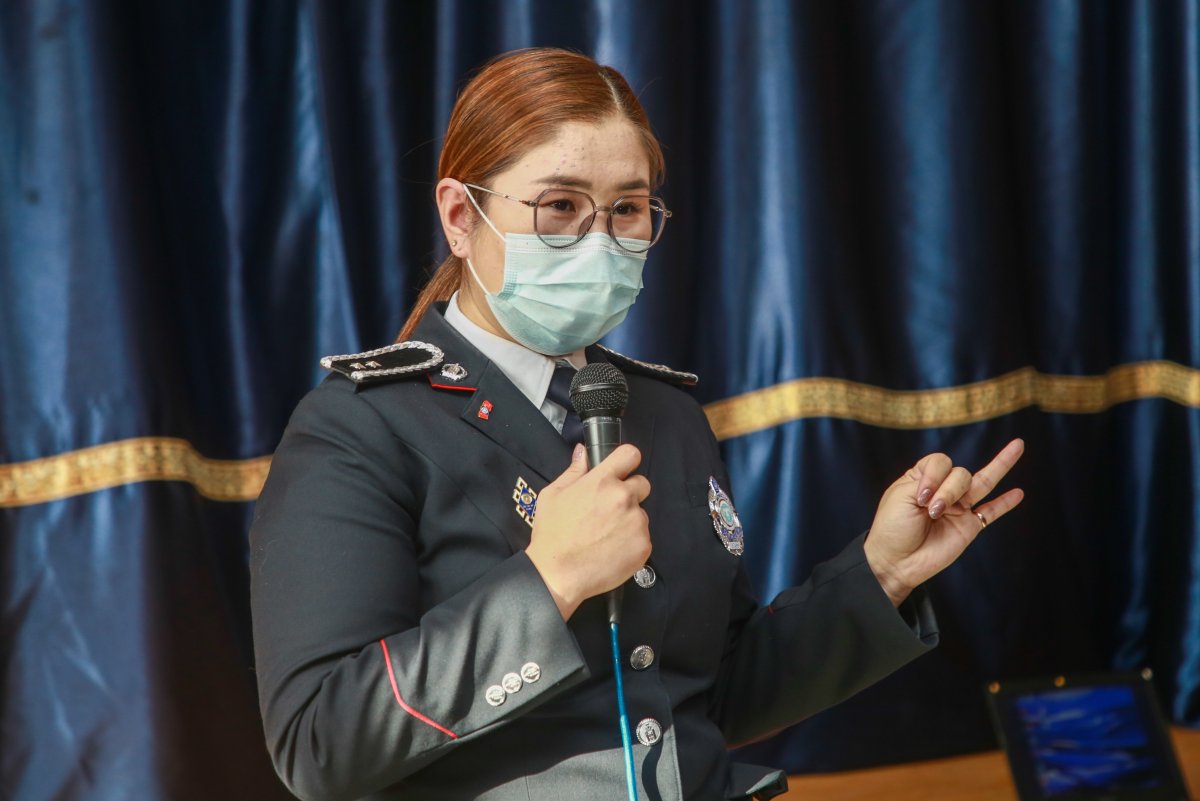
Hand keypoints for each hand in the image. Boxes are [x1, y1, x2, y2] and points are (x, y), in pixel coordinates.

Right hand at [526, 443, 651, 619]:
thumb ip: (574, 471)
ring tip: (606, 535)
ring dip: (629, 520)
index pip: (630, 454)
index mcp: (602, 481)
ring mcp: (636, 522)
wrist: (557, 574)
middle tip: (610, 510)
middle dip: (629, 493)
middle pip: (642, 484)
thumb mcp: (553, 495)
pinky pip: (643, 537)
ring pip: (641, 514)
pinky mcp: (643, 545)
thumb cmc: (552, 534)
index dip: (627, 461)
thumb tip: (582, 452)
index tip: (622, 470)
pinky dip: (631, 543)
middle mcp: (623, 498)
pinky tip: (612, 549)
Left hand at [864, 439, 1024, 605]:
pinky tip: (1019, 493)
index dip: (935, 475)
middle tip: (933, 510)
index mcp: (922, 479)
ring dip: (999, 464)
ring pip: (983, 483)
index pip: (940, 462)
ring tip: (1018, 446)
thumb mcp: (901, 496)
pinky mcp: (970, 526)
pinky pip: (992, 511)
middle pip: (960, 474)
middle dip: (949, 489)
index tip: (920, 497)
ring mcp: (959, 508)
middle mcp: (943, 490)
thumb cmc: (892, 528)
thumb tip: (952, 487)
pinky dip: (1005, 503)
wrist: (896, 561)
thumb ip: (927, 482)